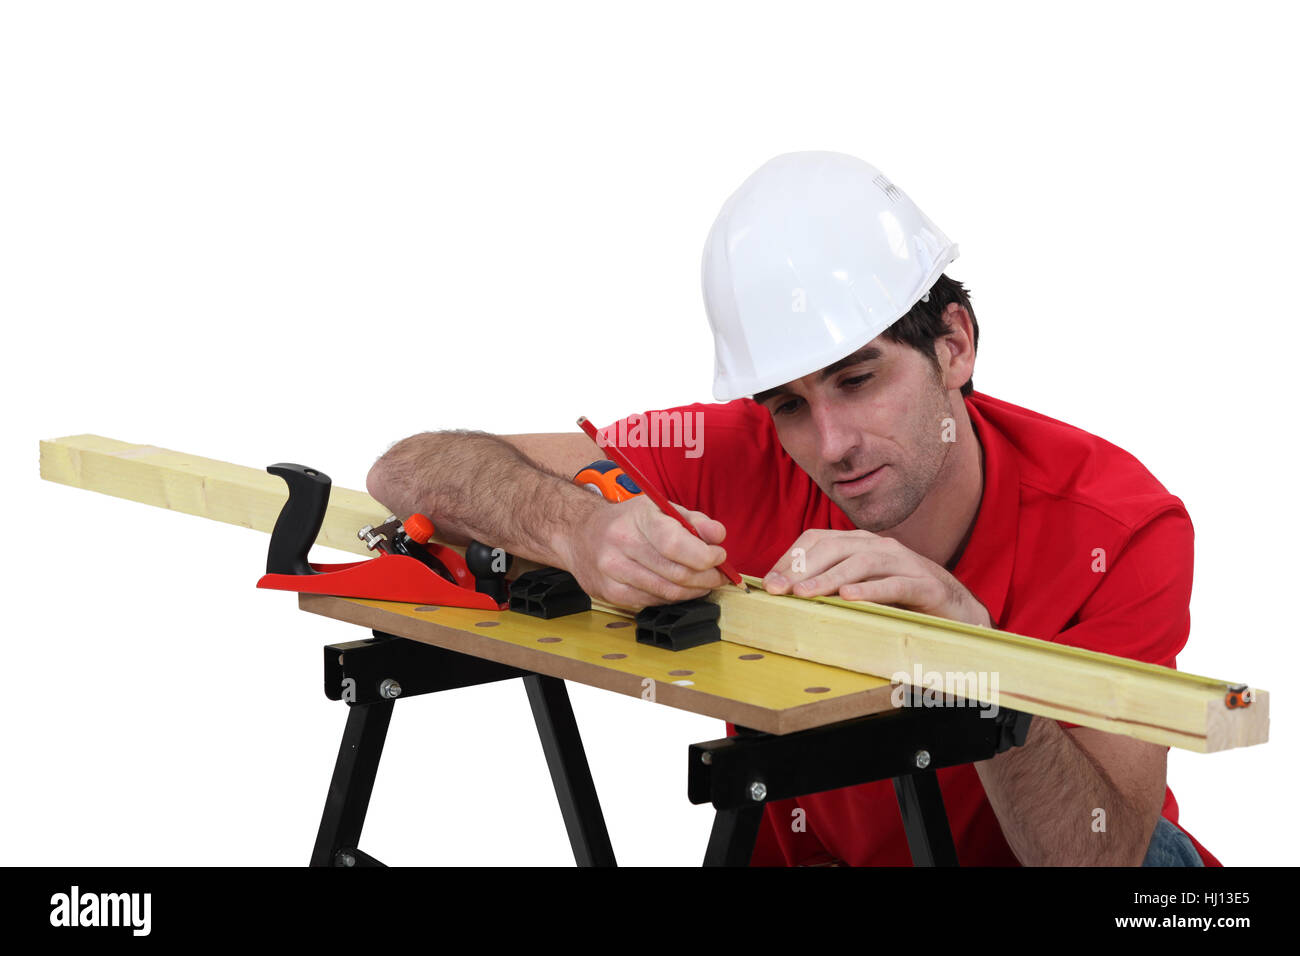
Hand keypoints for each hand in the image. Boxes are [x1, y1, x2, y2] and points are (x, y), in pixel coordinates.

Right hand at [560, 495, 729, 609]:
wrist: (578, 532)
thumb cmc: (626, 521)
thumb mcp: (660, 508)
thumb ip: (694, 520)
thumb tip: (718, 536)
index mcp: (638, 518)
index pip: (676, 544)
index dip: (705, 556)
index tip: (719, 556)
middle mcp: (621, 545)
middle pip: (677, 574)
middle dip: (707, 578)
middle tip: (719, 575)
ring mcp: (612, 572)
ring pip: (668, 593)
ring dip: (694, 591)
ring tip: (704, 582)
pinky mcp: (610, 593)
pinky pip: (653, 602)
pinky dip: (672, 598)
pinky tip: (677, 587)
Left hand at [762, 528, 992, 626]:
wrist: (956, 611)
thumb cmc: (901, 601)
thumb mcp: (860, 589)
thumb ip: (830, 586)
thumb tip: (786, 594)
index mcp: (861, 543)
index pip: (818, 540)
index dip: (791, 559)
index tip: (769, 583)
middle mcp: (880, 546)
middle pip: (835, 547)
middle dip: (803, 568)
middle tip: (779, 590)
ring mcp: (905, 562)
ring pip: (861, 563)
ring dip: (829, 579)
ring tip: (805, 594)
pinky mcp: (926, 585)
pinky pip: (895, 584)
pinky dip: (871, 590)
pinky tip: (850, 599)